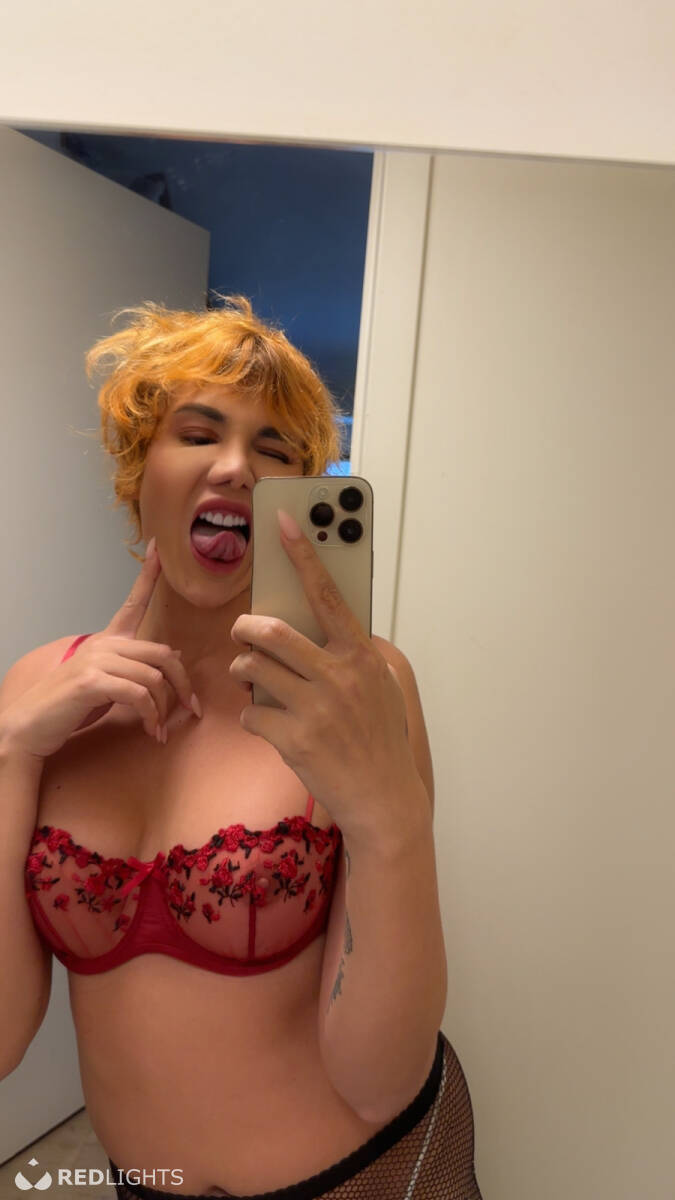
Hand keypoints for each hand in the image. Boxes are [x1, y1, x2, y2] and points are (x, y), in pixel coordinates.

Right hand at [1, 538, 200, 761]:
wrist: (32, 725)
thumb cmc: (72, 705)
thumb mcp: (109, 683)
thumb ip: (136, 668)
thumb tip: (173, 658)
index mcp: (108, 640)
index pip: (133, 602)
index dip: (148, 575)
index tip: (158, 548)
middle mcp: (104, 644)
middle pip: (163, 654)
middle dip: (182, 685)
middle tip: (191, 708)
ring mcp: (96, 660)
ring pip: (154, 678)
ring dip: (163, 709)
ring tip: (160, 729)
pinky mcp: (92, 681)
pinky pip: (139, 694)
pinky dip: (151, 716)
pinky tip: (151, 730)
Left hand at [229, 511, 418, 839]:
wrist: (384, 799)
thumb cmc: (380, 739)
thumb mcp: (380, 687)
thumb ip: (352, 654)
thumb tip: (319, 627)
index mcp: (361, 656)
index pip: (327, 594)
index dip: (303, 555)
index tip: (283, 523)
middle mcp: (338, 676)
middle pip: (272, 631)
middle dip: (246, 628)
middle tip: (241, 630)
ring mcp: (315, 708)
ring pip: (252, 668)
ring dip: (242, 669)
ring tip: (249, 674)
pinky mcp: (294, 739)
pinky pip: (252, 713)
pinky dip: (252, 716)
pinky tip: (266, 724)